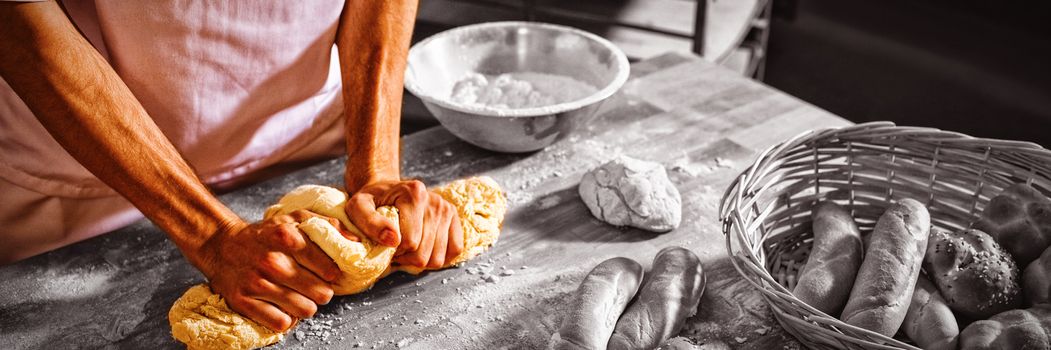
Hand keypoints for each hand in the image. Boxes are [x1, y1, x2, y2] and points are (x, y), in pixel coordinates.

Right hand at [192, 210, 347, 331]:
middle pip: (322, 294)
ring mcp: (257, 283)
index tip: (328, 274)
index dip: (333, 275)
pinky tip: (283, 307)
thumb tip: (356, 242)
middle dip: (322, 292)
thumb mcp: (295, 218)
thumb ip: (328, 225)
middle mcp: (273, 261)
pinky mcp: (244, 302)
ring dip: (306, 306)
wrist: (222, 245)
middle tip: (313, 287)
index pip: (330, 270)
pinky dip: (287, 319)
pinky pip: (282, 323)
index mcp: (288, 238)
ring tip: (298, 296)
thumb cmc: (265, 234)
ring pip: (306, 310)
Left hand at [345, 180, 464, 267]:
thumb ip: (369, 222)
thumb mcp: (358, 207)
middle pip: (424, 254)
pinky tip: (423, 248)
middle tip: (394, 248)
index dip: (394, 250)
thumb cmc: (370, 201)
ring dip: (420, 260)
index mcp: (414, 194)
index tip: (385, 242)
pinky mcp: (454, 218)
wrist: (385, 189)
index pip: (410, 242)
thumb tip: (392, 240)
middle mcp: (435, 201)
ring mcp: (447, 209)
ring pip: (438, 259)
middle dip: (406, 257)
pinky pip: (455, 250)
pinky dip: (438, 256)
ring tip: (407, 248)